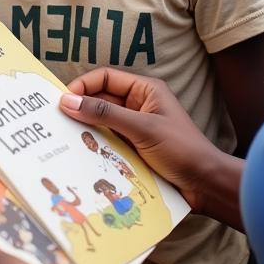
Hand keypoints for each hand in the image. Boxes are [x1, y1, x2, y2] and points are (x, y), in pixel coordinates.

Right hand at [59, 68, 223, 215]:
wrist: (206, 185)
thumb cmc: (182, 150)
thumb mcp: (142, 129)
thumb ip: (105, 113)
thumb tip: (69, 102)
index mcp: (145, 90)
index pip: (105, 78)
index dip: (83, 86)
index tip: (62, 101)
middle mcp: (139, 105)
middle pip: (102, 99)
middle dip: (82, 108)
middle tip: (57, 122)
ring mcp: (136, 128)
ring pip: (103, 123)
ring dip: (88, 129)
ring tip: (66, 139)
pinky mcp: (134, 149)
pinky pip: (109, 142)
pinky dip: (96, 146)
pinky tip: (82, 155)